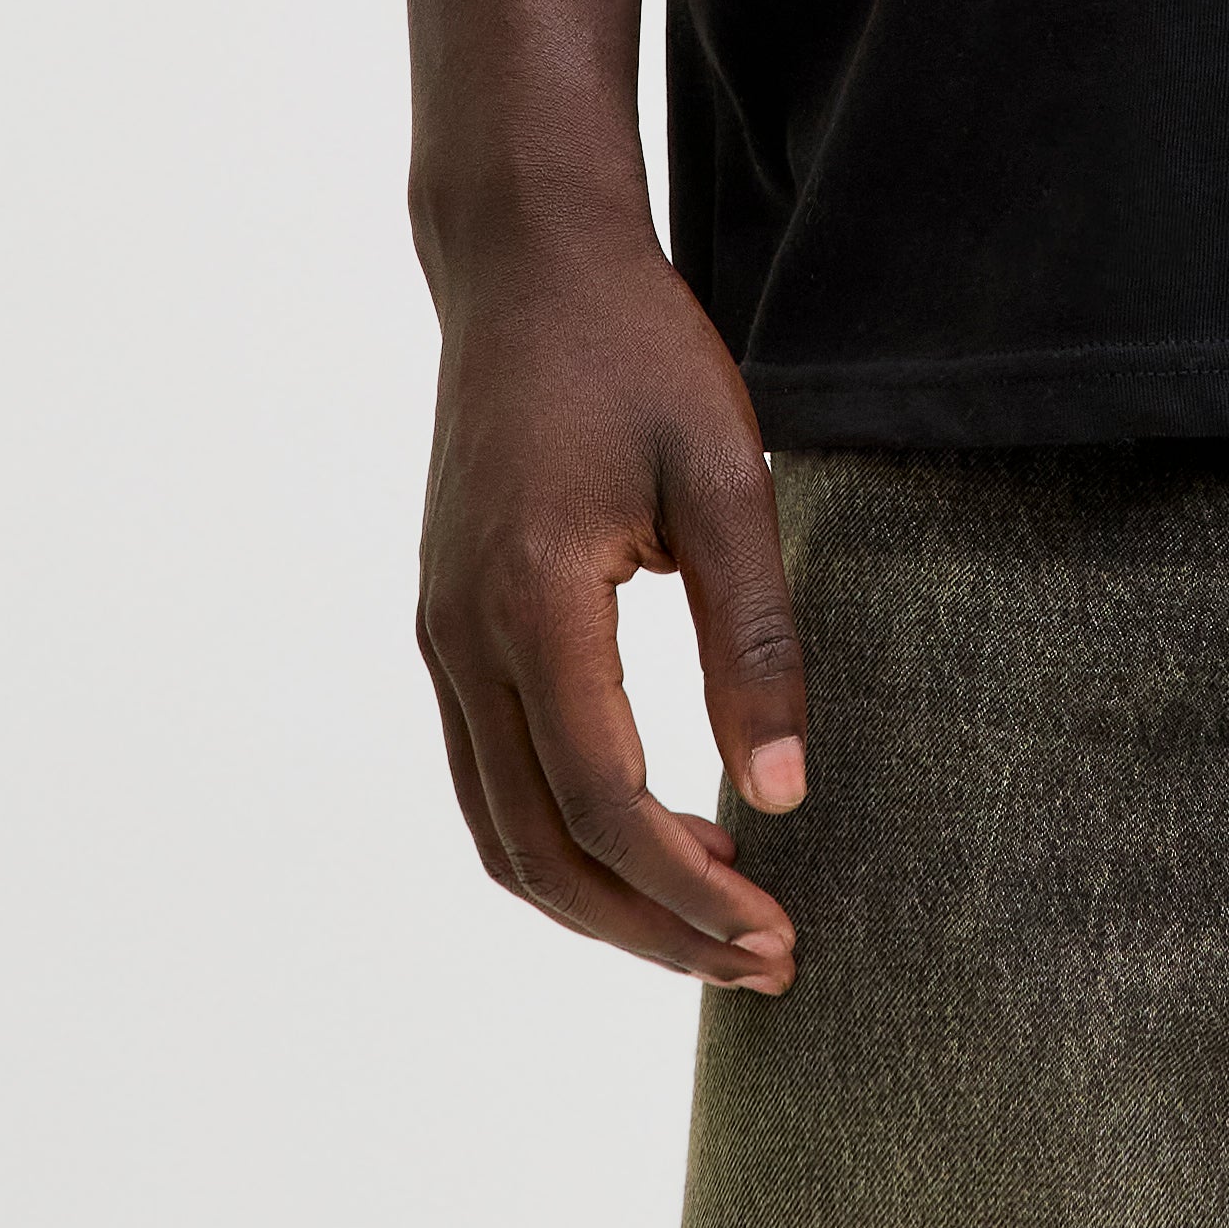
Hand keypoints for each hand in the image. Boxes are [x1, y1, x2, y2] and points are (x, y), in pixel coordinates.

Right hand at [412, 212, 810, 990]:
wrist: (526, 266)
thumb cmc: (637, 353)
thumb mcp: (725, 476)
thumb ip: (753, 640)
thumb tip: (786, 796)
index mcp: (529, 601)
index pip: (604, 798)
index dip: (689, 887)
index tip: (778, 931)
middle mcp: (462, 639)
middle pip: (541, 848)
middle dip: (650, 928)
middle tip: (764, 961)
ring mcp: (442, 639)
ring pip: (503, 831)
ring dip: (602, 900)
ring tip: (717, 925)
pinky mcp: (449, 628)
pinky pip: (491, 777)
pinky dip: (564, 840)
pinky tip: (653, 840)